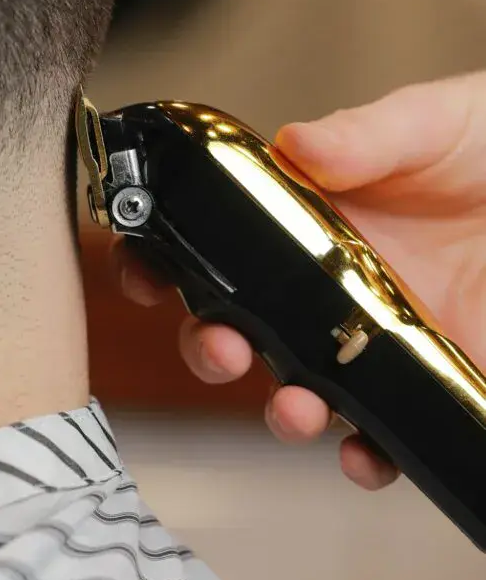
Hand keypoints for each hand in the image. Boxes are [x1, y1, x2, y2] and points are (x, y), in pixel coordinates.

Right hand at [114, 73, 485, 489]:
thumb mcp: (435, 122)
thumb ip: (368, 134)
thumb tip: (298, 144)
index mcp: (318, 219)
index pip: (226, 243)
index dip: (174, 260)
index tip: (144, 272)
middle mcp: (335, 284)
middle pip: (246, 327)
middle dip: (211, 346)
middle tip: (219, 345)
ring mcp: (380, 337)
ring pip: (302, 388)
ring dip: (281, 409)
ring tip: (294, 408)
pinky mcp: (432, 380)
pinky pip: (384, 435)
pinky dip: (366, 457)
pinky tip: (366, 453)